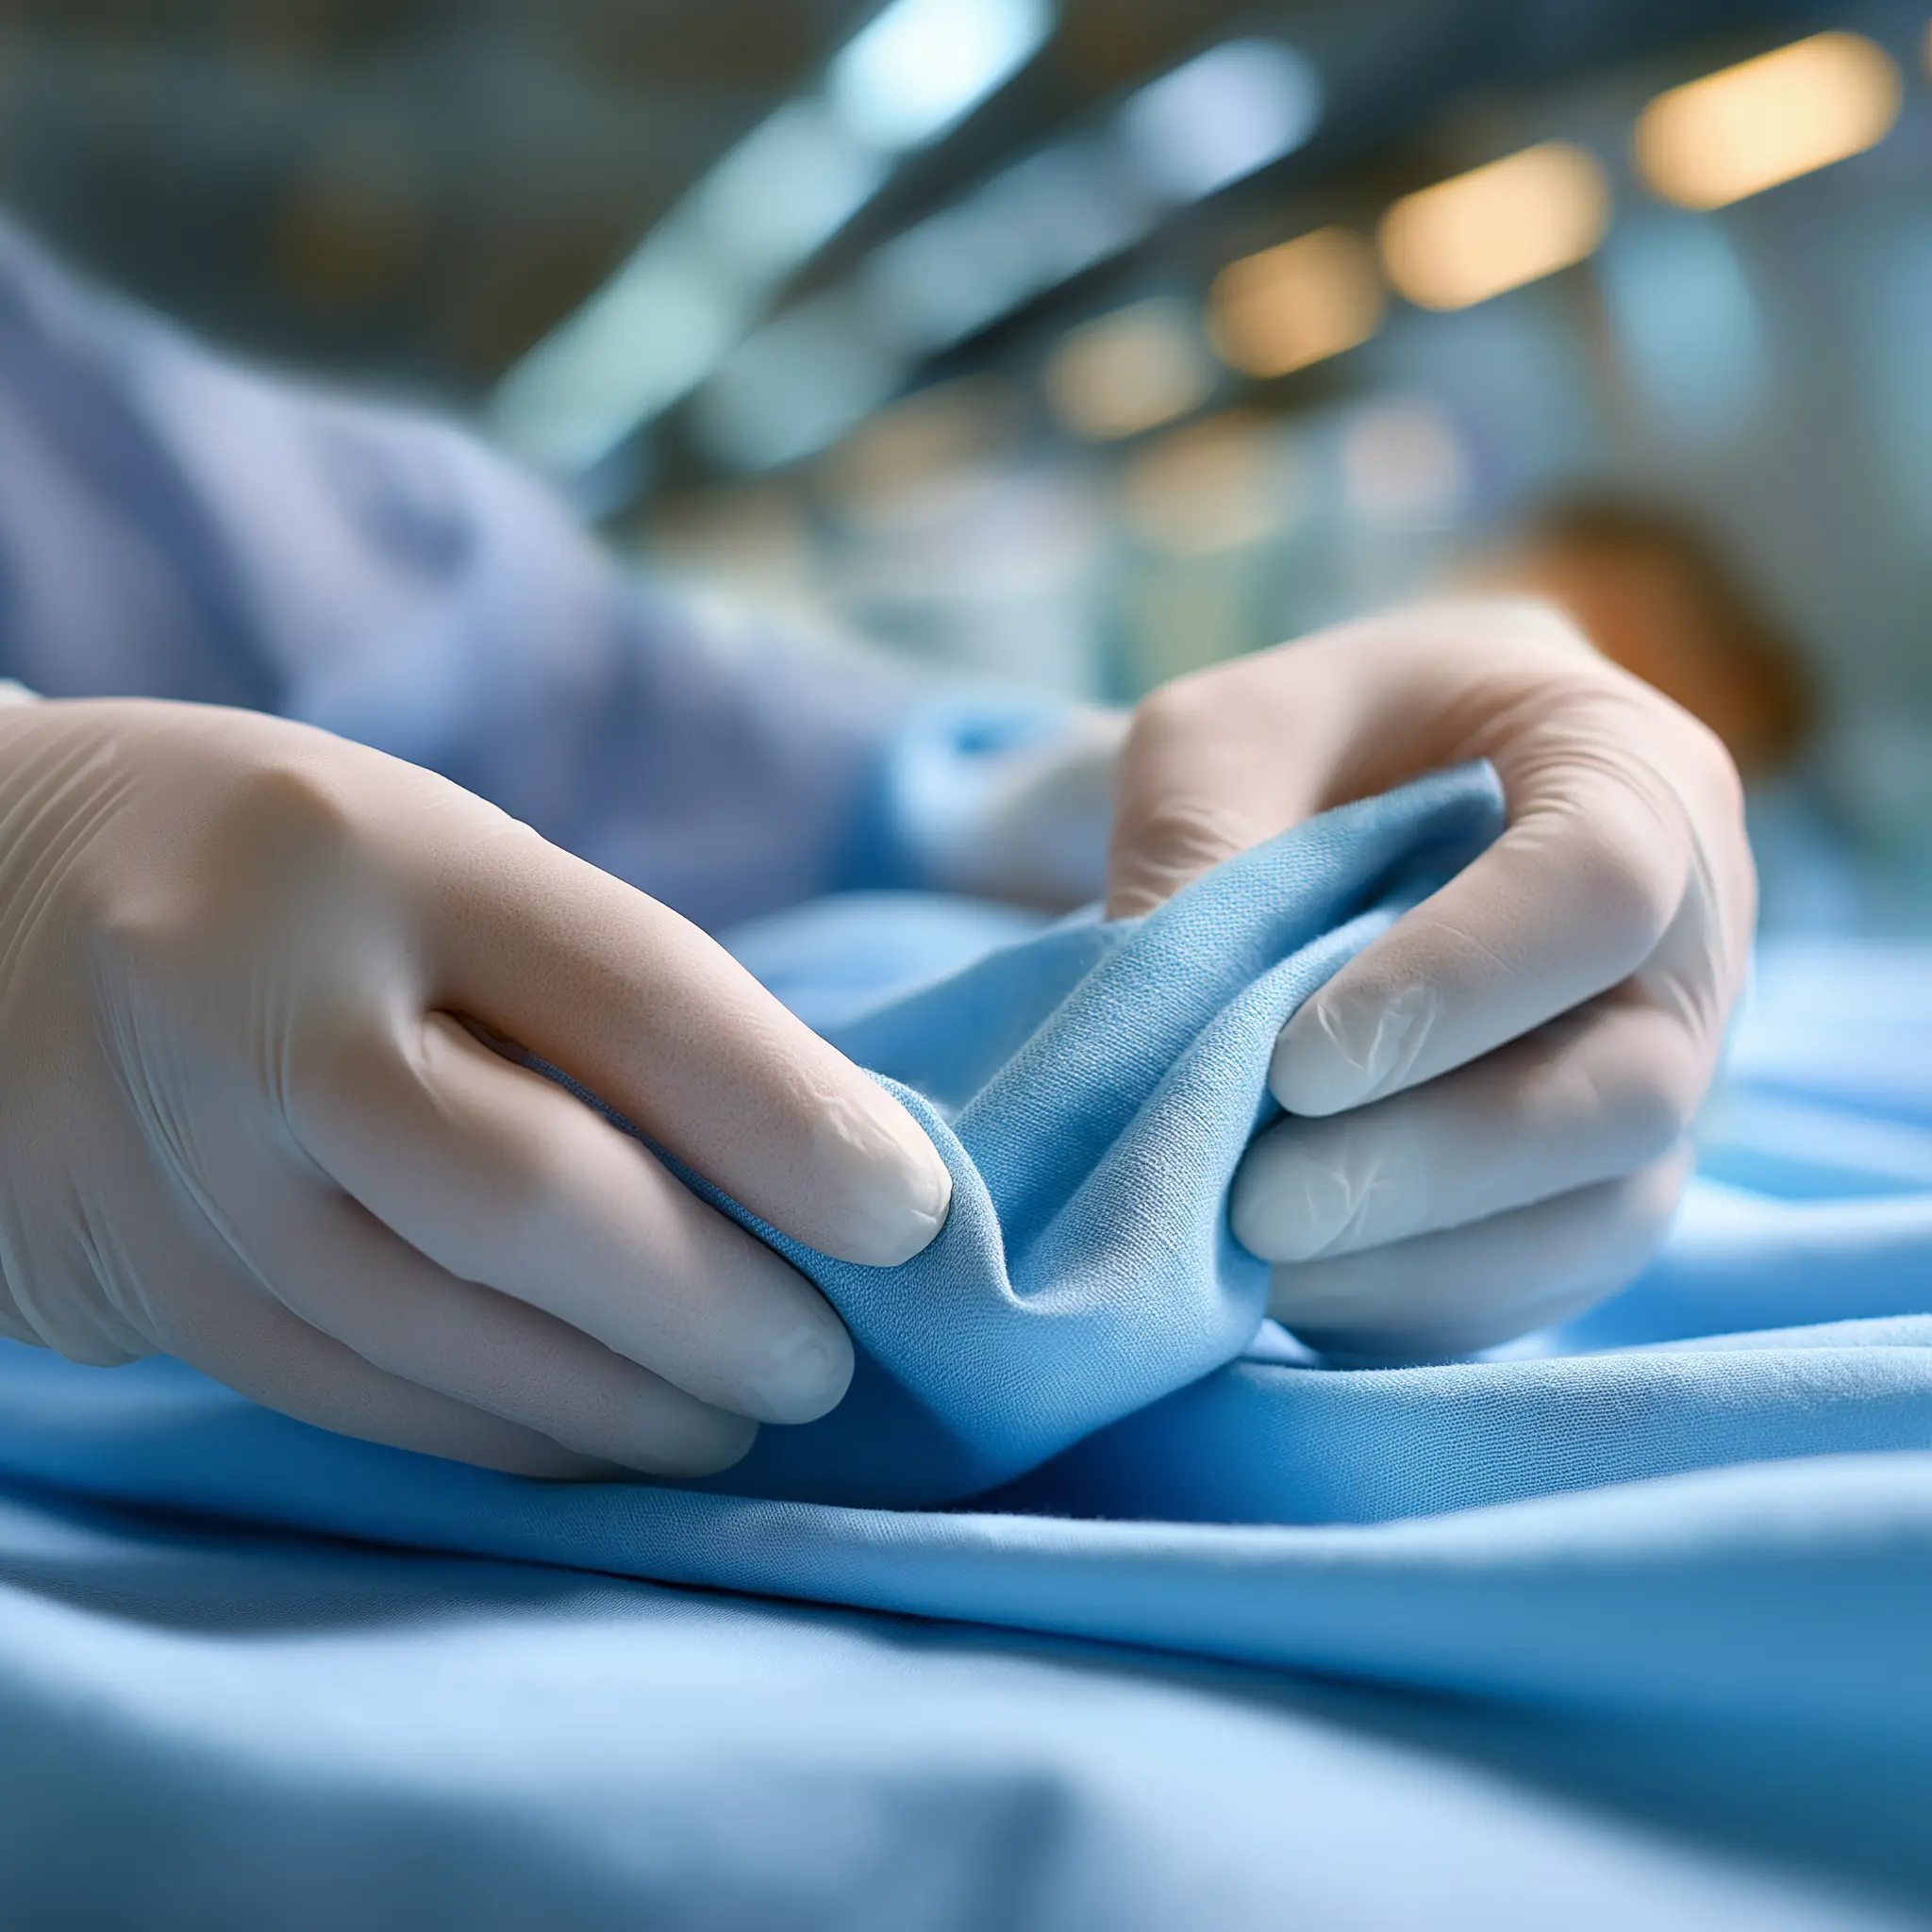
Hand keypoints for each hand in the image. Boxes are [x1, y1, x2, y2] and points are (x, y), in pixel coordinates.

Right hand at [0, 700, 950, 1474]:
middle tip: (824, 1367)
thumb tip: (805, 1166)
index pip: (634, 992)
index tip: (914, 1216)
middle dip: (707, 1306)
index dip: (795, 1121)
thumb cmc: (298, 872)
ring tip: (739, 1423)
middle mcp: (260, 996)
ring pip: (434, 1327)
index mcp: (385, 848)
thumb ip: (598, 994)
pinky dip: (497, 1433)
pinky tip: (594, 1441)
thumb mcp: (446, 859)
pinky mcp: (136, 1274)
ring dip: (617, 1404)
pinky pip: (346, 1387)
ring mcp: (180, 1152)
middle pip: (525, 1194)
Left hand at [1107, 601, 1753, 1360]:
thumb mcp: (1222, 737)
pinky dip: (1413, 1304)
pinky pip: (1542, 1281)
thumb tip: (1155, 1031)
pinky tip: (1285, 1297)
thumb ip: (1194, 847)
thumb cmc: (1301, 740)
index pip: (1599, 886)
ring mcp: (1655, 1077)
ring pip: (1602, 1215)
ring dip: (1423, 1259)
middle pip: (1629, 1088)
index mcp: (1627, 771)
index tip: (1296, 1063)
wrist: (1357, 796)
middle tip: (1262, 1204)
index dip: (1457, 986)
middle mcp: (1687, 942)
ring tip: (1255, 1265)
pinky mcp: (1590, 1186)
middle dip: (1435, 1162)